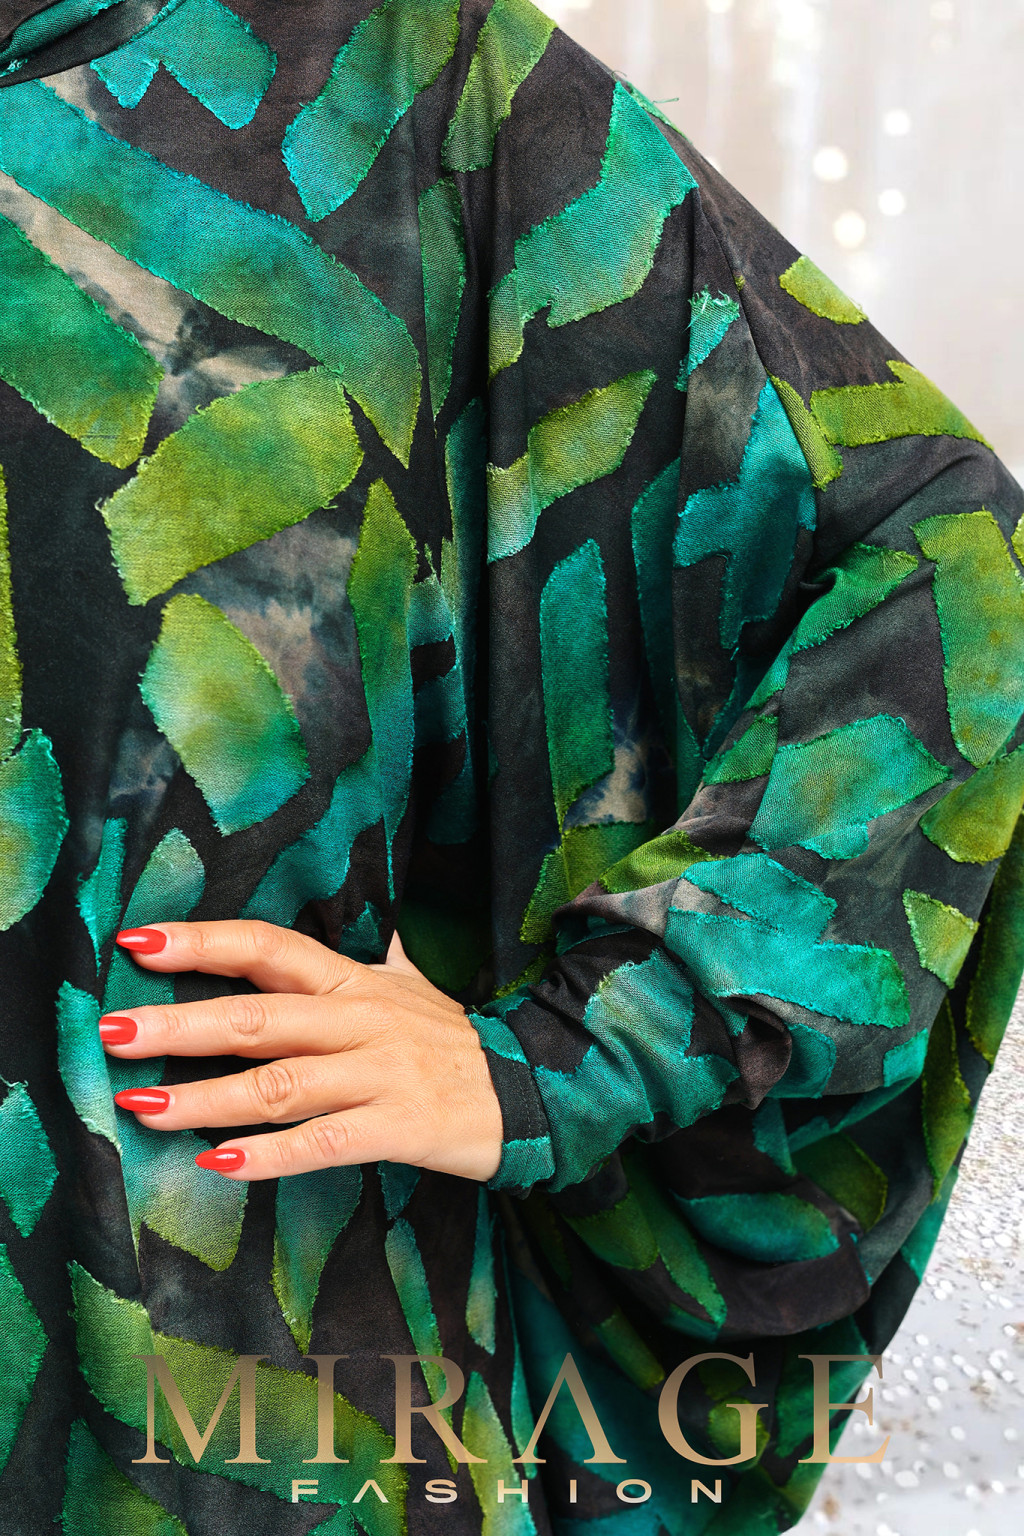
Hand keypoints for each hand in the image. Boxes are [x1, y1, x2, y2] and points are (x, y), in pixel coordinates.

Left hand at [99, 921, 502, 1181]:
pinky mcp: (399, 1126)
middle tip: (110, 1033)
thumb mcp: (412, 985)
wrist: (533, 1091)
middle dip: (178, 1024)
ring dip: (204, 1096)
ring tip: (140, 1106)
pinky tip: (218, 1163)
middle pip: (258, 1017)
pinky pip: (324, 1142)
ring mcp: (379, 1073)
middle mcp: (360, 1019)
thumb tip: (372, 921)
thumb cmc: (453, 1041)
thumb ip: (377, 954)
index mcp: (353, 981)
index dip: (204, 942)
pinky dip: (269, 1154)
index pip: (268, 949)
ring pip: (279, 1084)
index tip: (137, 943)